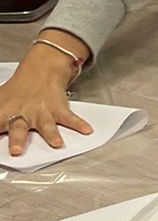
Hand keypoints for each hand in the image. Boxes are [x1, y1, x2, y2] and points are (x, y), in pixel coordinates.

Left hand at [1, 42, 90, 157]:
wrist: (40, 70)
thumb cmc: (16, 91)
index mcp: (4, 112)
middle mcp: (22, 113)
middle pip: (18, 127)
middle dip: (16, 139)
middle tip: (14, 151)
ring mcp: (41, 112)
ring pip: (45, 124)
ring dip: (51, 134)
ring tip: (57, 144)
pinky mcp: (58, 109)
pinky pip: (69, 118)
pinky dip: (79, 124)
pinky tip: (87, 130)